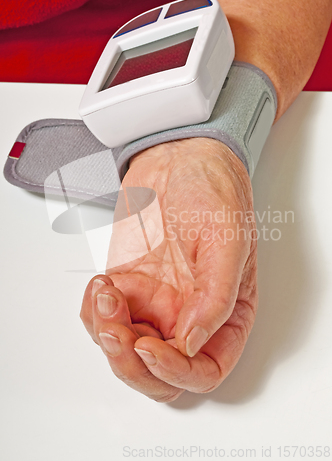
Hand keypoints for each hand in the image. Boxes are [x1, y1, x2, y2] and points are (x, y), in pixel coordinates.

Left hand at [80, 138, 257, 401]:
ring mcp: (156, 302)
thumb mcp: (227, 240)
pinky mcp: (128, 285)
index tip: (148, 347)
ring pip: (125, 349)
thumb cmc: (213, 190)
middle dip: (130, 361)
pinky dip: (93, 311)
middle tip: (115, 328)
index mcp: (226, 312)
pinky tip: (99, 283)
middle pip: (159, 371)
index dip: (175, 372)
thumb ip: (216, 297)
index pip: (205, 370)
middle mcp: (190, 314)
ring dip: (106, 332)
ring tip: (105, 290)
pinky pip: (103, 318)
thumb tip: (193, 345)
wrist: (179, 158)